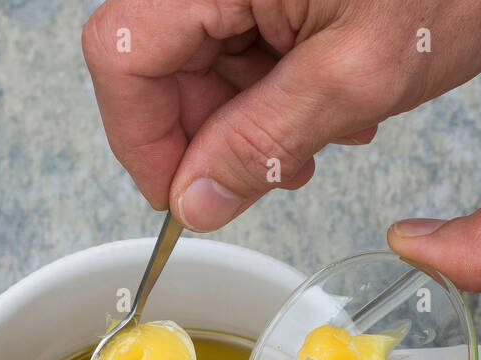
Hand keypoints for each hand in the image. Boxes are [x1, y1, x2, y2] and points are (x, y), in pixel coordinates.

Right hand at [82, 0, 480, 230]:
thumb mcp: (358, 74)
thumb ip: (263, 141)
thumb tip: (195, 200)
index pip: (122, 55)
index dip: (142, 139)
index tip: (184, 199)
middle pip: (158, 59)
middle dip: (210, 132)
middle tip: (273, 173)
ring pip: (205, 57)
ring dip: (253, 116)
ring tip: (326, 133)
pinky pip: (248, 39)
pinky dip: (281, 85)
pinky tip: (335, 102)